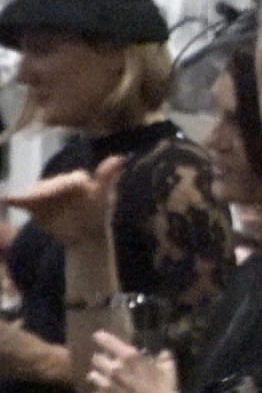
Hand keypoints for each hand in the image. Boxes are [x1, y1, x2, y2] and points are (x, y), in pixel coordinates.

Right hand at [4, 156, 124, 247]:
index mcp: (76, 179)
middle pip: (47, 188)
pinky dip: (15, 200)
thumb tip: (120, 157)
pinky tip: (6, 200)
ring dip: (27, 197)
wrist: (84, 234)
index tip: (55, 194)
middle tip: (33, 200)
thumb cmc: (97, 214)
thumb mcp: (104, 198)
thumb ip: (107, 178)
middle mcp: (58, 183)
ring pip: (34, 194)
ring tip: (20, 201)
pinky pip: (24, 201)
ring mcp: (45, 193)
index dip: (60, 188)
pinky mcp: (34, 204)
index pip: (66, 182)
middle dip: (42, 194)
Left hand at [85, 330, 177, 392]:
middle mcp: (114, 369)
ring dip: (98, 375)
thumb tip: (162, 353)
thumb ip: (163, 357)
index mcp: (129, 357)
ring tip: (104, 377)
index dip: (101, 337)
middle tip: (108, 360)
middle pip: (96, 359)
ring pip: (92, 376)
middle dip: (101, 358)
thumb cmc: (165, 387)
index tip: (99, 336)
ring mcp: (107, 386)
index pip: (107, 342)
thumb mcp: (169, 368)